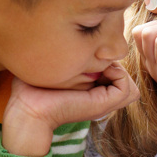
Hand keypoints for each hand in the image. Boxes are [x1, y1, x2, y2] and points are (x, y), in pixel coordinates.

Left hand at [2, 64, 139, 156]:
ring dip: (119, 70)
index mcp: (91, 95)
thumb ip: (71, 62)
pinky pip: (128, 88)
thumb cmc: (32, 89)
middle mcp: (100, 101)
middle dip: (115, 65)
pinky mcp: (103, 104)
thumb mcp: (55, 71)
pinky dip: (120, 74)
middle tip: (95, 59)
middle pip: (124, 82)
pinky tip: (101, 70)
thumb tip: (83, 46)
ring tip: (100, 65)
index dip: (108, 62)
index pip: (115, 77)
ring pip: (130, 87)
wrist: (26, 109)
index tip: (89, 55)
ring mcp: (104, 104)